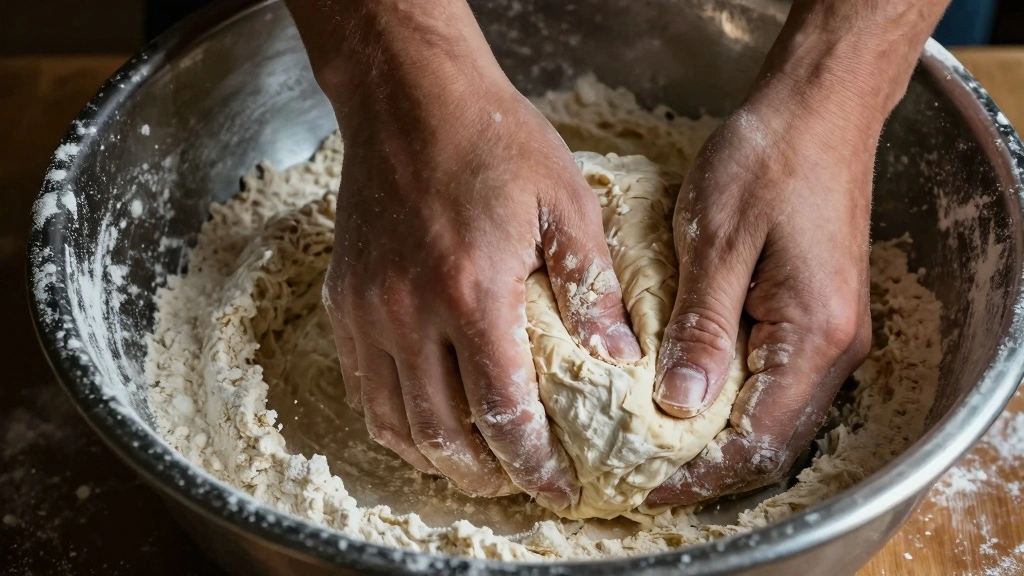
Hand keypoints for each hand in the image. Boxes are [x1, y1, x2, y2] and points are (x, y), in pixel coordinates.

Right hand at [297, 1, 640, 510]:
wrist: (410, 98)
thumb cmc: (493, 142)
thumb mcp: (564, 204)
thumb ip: (591, 289)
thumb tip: (619, 360)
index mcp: (471, 293)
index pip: (503, 413)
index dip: (534, 466)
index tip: (560, 490)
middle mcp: (408, 313)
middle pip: (441, 434)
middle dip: (484, 477)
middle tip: (519, 484)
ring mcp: (367, 309)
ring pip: (392, 421)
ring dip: (435, 458)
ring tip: (475, 465)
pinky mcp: (344, 299)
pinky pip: (362, 385)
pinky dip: (394, 419)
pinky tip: (426, 417)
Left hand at [647, 87, 872, 504]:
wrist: (817, 110)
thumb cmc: (767, 161)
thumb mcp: (718, 243)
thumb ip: (703, 328)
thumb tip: (680, 406)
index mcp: (814, 334)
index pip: (756, 439)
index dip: (699, 473)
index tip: (643, 487)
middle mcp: (836, 347)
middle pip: (773, 440)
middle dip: (707, 467)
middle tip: (641, 476)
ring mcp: (832, 332)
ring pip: (775, 415)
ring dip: (719, 440)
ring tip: (656, 447)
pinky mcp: (818, 314)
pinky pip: (777, 381)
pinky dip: (734, 403)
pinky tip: (689, 398)